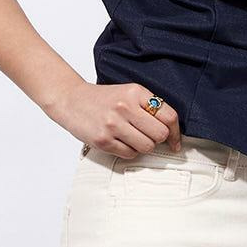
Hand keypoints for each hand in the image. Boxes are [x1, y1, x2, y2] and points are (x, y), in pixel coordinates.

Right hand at [48, 80, 181, 156]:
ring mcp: (113, 124)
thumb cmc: (102, 99)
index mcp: (135, 92)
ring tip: (132, 138)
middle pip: (160, 134)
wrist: (71, 100)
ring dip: (143, 146)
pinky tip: (121, 141)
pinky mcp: (104, 140)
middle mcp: (125, 107)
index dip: (175, 132)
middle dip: (157, 139)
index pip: (168, 116)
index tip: (175, 141)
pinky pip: (130, 154)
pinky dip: (129, 151)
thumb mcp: (127, 93)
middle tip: (148, 136)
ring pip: (146, 147)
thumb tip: (171, 131)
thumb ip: (148, 106)